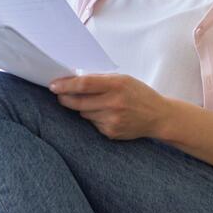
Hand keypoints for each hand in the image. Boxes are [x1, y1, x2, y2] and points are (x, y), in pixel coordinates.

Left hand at [48, 73, 172, 139]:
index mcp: (117, 84)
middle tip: (59, 94)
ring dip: (82, 108)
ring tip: (96, 103)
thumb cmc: (139, 94)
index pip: (84, 84)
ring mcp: (112, 120)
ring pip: (83, 113)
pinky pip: (92, 124)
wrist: (158, 117)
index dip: (66, 85)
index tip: (53, 85)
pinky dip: (94, 118)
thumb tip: (74, 80)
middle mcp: (114, 103)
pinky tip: (106, 114)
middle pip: (78, 102)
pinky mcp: (111, 132)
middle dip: (65, 98)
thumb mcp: (123, 79)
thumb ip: (101, 79)